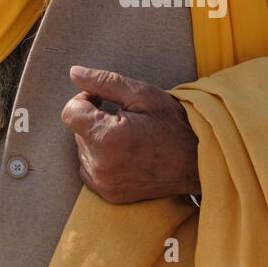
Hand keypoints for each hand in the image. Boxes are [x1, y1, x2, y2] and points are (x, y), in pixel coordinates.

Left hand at [61, 65, 199, 204]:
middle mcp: (101, 165)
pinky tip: (124, 154)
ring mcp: (104, 183)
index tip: (102, 100)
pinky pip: (89, 169)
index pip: (70, 112)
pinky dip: (101, 158)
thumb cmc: (173, 125)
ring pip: (83, 150)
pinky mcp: (108, 194)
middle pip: (77, 131)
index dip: (85, 99)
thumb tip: (74, 72)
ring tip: (128, 137)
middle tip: (124, 119)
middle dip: (94, 119)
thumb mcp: (143, 95)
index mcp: (108, 138)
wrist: (197, 163)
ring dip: (97, 139)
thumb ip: (104, 82)